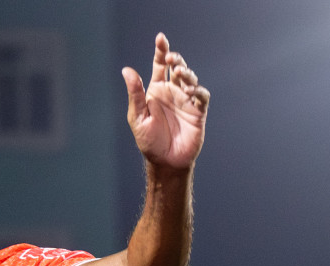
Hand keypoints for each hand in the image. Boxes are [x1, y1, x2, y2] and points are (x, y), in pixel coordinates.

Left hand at [123, 33, 208, 169]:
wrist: (165, 162)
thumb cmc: (149, 141)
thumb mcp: (137, 117)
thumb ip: (135, 94)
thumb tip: (127, 70)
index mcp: (157, 90)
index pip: (160, 65)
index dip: (161, 51)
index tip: (161, 38)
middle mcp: (172, 92)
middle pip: (177, 67)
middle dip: (175, 59)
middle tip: (171, 58)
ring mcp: (186, 101)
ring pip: (190, 79)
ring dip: (186, 73)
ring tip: (180, 73)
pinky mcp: (198, 112)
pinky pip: (202, 97)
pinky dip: (198, 91)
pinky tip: (191, 92)